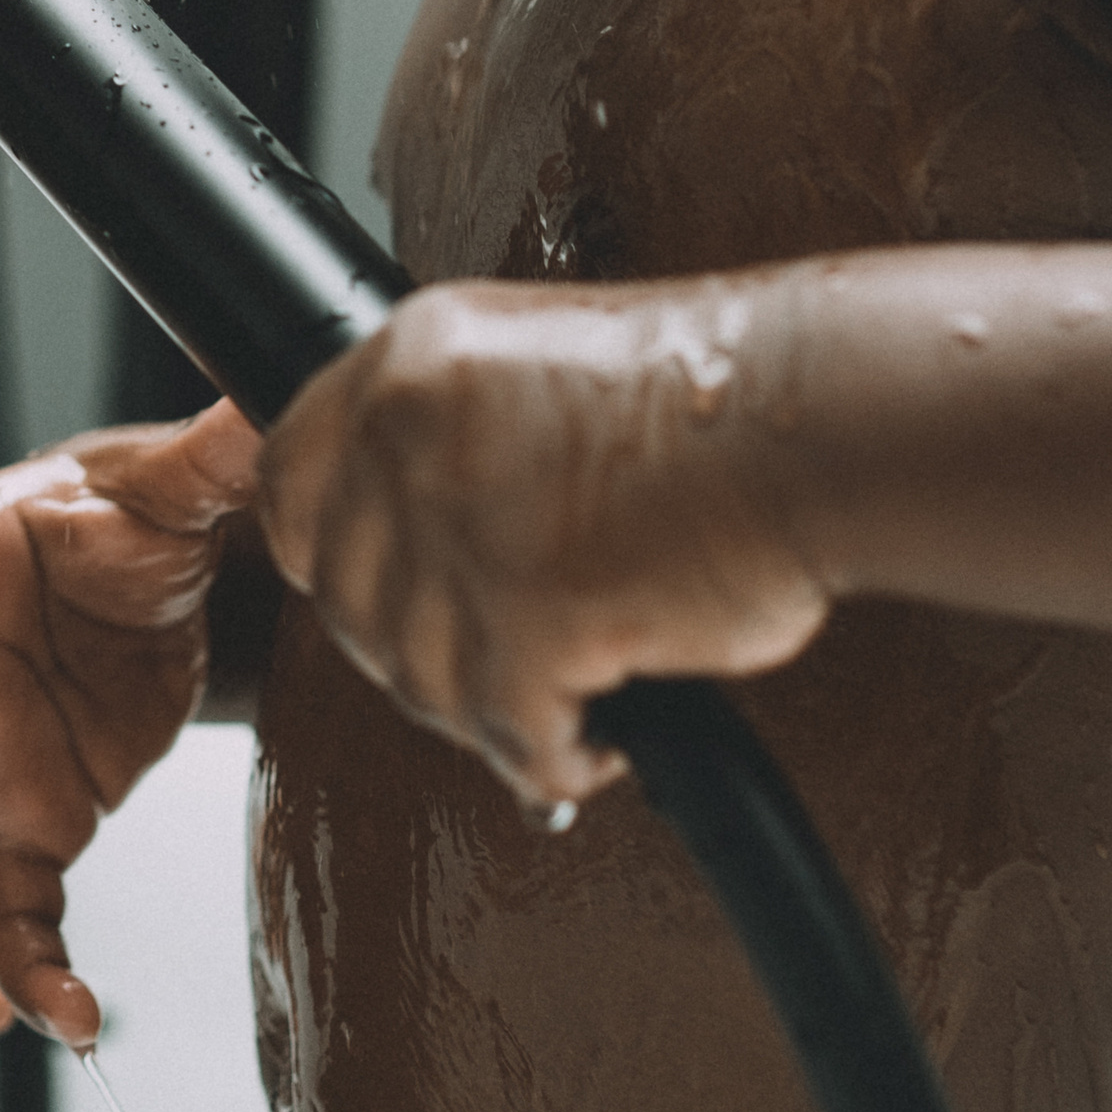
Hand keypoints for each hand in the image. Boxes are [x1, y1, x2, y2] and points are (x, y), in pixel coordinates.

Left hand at [259, 280, 828, 811]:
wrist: (823, 418)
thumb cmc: (715, 400)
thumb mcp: (535, 370)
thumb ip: (455, 438)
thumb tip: (408, 548)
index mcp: (413, 358)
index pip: (288, 476)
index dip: (324, 553)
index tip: (369, 594)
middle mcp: (415, 430)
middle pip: (342, 594)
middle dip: (413, 650)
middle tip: (489, 669)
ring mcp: (464, 522)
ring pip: (418, 676)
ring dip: (486, 708)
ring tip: (560, 702)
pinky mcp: (531, 613)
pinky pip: (506, 731)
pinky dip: (552, 753)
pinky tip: (599, 738)